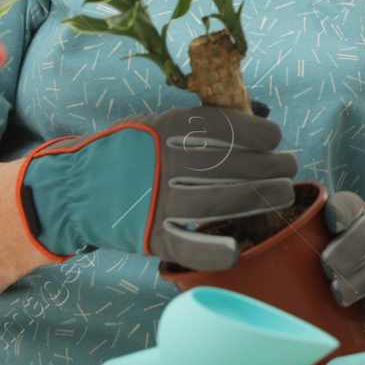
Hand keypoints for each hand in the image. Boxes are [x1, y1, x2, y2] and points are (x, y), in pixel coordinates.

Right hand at [17, 103, 296, 270]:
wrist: (75, 187)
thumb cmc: (133, 150)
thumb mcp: (162, 123)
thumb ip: (210, 118)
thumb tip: (263, 113)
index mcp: (167, 129)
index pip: (225, 128)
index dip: (259, 134)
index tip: (275, 139)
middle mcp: (163, 164)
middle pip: (230, 166)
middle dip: (269, 166)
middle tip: (289, 167)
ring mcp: (156, 202)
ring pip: (218, 202)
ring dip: (259, 198)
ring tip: (283, 193)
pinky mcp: (150, 236)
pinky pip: (186, 246)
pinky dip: (212, 251)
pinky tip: (237, 251)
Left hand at [319, 191, 364, 318]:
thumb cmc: (358, 263)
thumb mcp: (340, 245)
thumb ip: (316, 242)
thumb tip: (260, 237)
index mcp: (361, 223)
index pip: (352, 209)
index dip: (343, 211)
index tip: (334, 220)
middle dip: (346, 249)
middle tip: (327, 263)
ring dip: (360, 277)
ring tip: (339, 292)